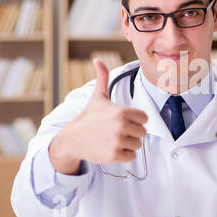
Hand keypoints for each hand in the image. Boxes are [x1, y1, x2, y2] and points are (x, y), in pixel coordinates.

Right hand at [50, 59, 147, 173]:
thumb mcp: (98, 98)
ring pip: (138, 145)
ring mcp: (118, 141)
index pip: (144, 118)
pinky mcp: (114, 155)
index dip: (135, 120)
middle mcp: (121, 125)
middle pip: (142, 132)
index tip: (123, 121)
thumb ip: (103, 79)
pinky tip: (112, 148)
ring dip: (128, 144)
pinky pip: (132, 156)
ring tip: (113, 139)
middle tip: (116, 131)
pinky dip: (124, 155)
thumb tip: (98, 60)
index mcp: (122, 111)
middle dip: (132, 133)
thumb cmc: (88, 118)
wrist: (71, 139)